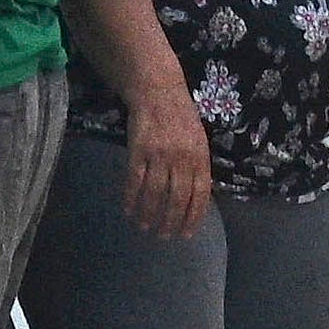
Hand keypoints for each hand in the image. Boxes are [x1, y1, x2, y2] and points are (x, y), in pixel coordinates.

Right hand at [123, 97, 214, 243]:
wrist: (159, 92)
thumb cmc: (181, 118)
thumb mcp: (199, 141)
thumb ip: (198, 167)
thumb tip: (196, 198)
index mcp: (200, 157)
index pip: (199, 195)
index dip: (192, 217)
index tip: (186, 234)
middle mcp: (182, 158)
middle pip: (176, 198)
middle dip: (170, 221)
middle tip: (163, 236)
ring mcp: (160, 155)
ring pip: (155, 193)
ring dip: (149, 213)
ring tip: (144, 226)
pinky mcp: (139, 150)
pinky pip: (135, 180)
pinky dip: (131, 197)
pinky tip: (128, 209)